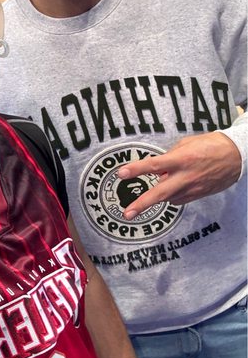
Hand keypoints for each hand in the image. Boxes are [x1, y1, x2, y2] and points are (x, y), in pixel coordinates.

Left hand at [118, 133, 241, 219]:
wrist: (236, 156)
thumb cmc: (209, 145)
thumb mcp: (186, 144)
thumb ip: (169, 156)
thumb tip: (157, 168)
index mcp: (181, 159)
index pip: (154, 165)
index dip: (137, 170)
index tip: (121, 174)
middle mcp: (185, 176)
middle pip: (159, 193)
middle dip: (141, 204)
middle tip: (127, 214)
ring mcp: (192, 188)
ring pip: (167, 198)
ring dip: (156, 196)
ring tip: (149, 194)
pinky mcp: (198, 195)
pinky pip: (177, 199)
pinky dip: (170, 195)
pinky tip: (171, 187)